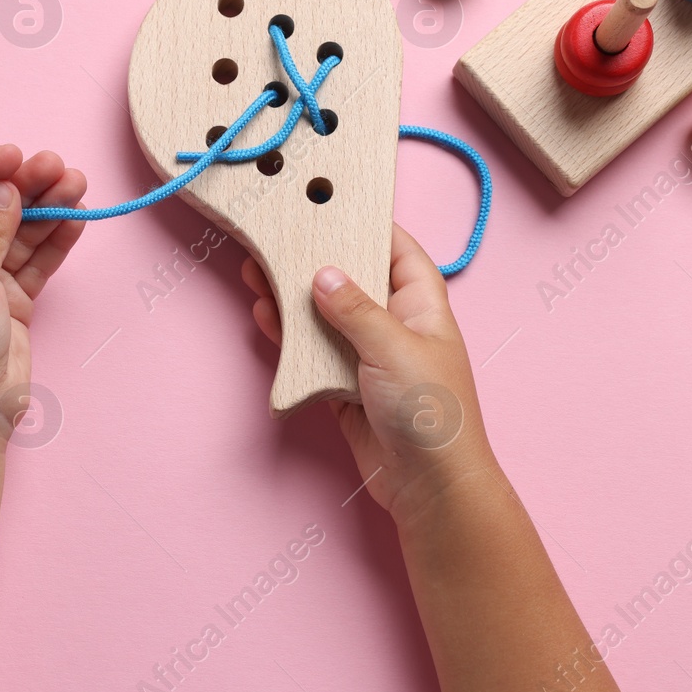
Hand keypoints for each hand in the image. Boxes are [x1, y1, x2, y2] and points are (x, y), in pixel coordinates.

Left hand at [0, 145, 85, 449]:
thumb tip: (5, 189)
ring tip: (77, 184)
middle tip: (58, 166)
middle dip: (24, 188)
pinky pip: (35, 262)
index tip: (15, 154)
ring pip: (18, 235)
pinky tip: (75, 218)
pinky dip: (55, 241)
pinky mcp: (12, 303)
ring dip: (46, 209)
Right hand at [241, 225, 497, 524]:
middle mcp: (397, 328)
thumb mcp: (393, 348)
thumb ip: (355, 309)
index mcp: (422, 307)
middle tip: (279, 238)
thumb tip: (324, 275)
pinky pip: (313, 354)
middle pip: (353, 281)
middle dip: (316, 261)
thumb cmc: (432, 414)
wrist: (431, 488)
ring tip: (258, 273)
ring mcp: (370, 359)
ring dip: (294, 300)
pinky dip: (289, 339)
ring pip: (326, 318)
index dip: (370, 225)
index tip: (333, 204)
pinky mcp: (346, 389)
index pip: (398, 251)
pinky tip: (266, 319)